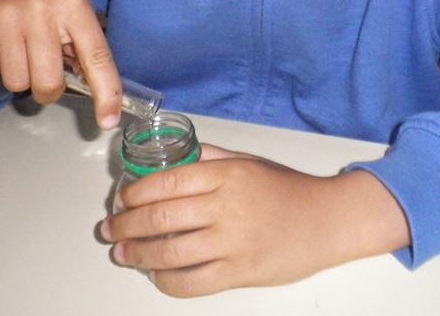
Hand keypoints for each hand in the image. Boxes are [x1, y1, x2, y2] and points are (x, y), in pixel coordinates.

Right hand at [0, 0, 122, 128]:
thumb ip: (81, 43)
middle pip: (47, 83)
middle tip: (43, 75)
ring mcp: (6, 14)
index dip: (105, 92)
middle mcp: (42, 9)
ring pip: (15, 81)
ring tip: (18, 48)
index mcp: (74, 5)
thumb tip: (94, 90)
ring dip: (18, 75)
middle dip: (46, 90)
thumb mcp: (71, 4)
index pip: (96, 56)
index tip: (108, 121)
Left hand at [100, 144, 410, 295]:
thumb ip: (210, 157)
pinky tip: (156, 273)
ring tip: (122, 252)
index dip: (135, 193)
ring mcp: (232, 242)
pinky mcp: (239, 272)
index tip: (122, 199)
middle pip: (160, 216)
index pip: (166, 182)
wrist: (328, 221)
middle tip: (110, 228)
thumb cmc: (289, 190)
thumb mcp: (248, 161)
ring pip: (168, 251)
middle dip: (125, 225)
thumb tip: (173, 156)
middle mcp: (227, 206)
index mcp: (228, 174)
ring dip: (136, 254)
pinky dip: (165, 280)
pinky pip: (190, 282)